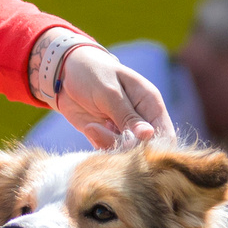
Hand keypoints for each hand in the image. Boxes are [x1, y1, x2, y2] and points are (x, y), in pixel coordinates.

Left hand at [57, 45, 173, 149]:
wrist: (62, 74)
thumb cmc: (91, 73)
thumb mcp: (109, 92)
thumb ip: (127, 116)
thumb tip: (149, 135)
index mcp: (151, 104)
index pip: (165, 136)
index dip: (155, 148)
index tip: (132, 144)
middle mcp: (142, 120)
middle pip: (147, 149)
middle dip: (127, 147)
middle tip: (105, 129)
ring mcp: (125, 131)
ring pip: (127, 154)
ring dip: (110, 145)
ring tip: (93, 127)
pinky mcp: (107, 138)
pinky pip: (110, 153)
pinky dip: (99, 146)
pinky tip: (90, 127)